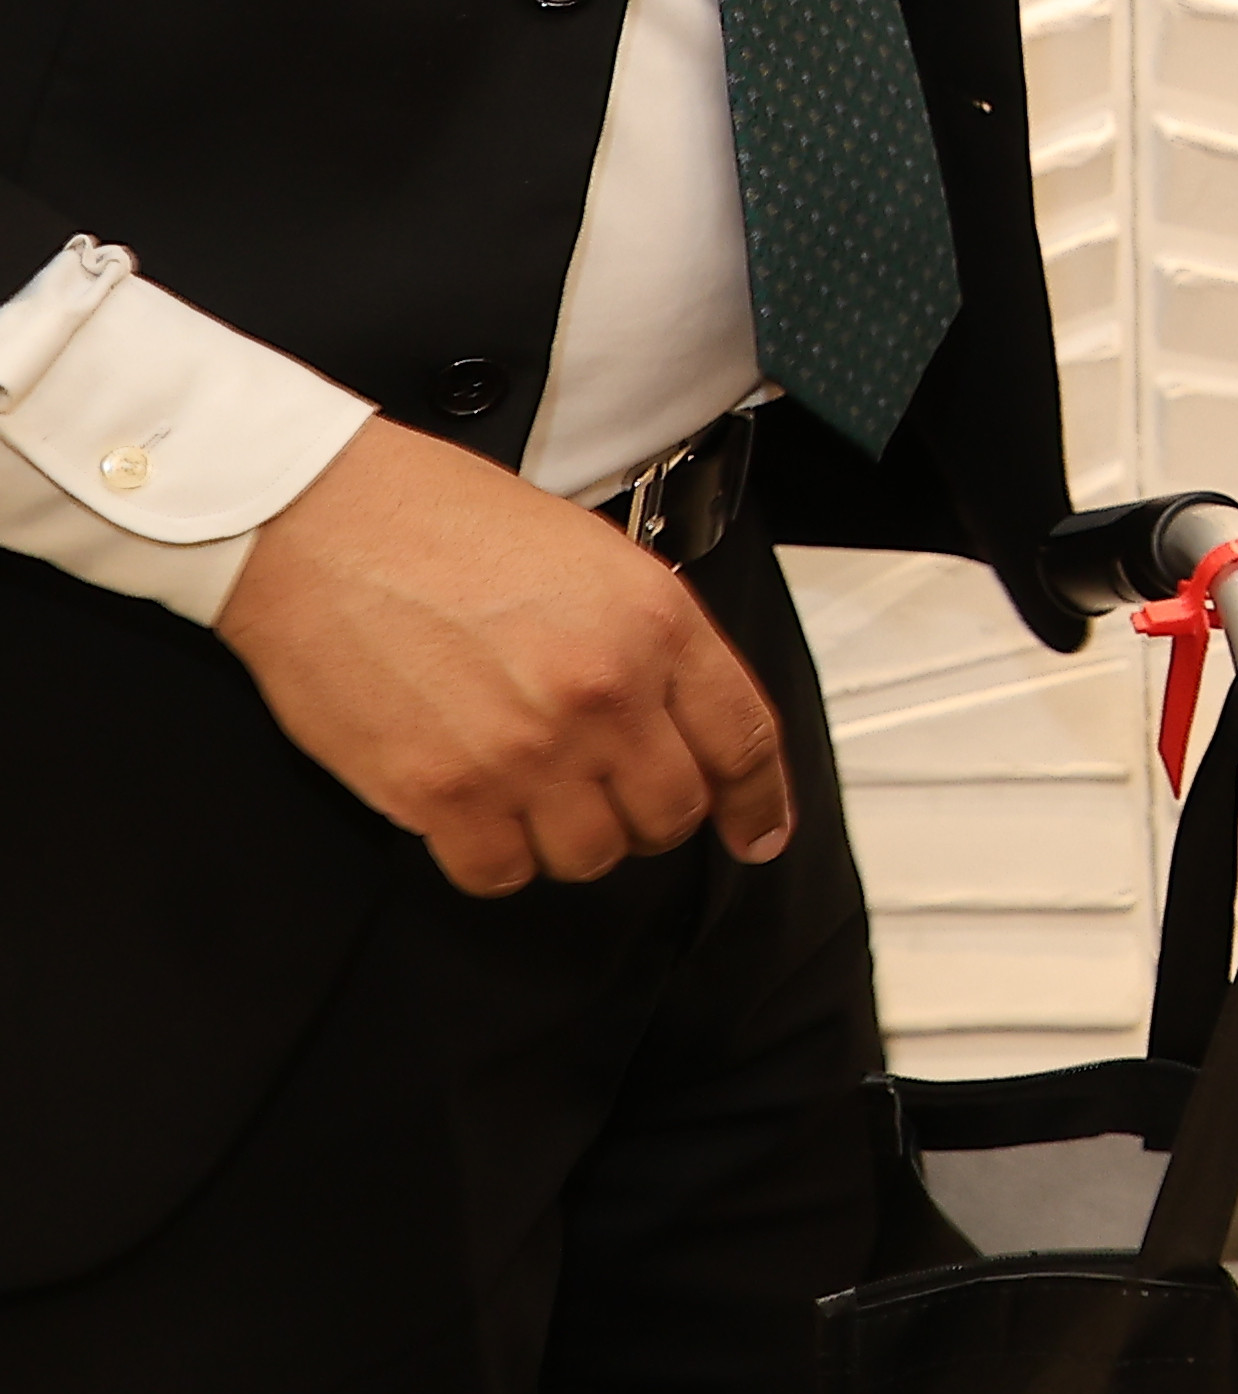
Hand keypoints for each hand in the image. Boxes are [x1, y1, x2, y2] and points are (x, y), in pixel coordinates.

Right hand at [210, 420, 793, 894]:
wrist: (321, 521)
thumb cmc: (440, 521)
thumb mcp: (592, 555)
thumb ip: (648, 639)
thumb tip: (681, 713)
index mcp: (654, 624)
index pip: (743, 741)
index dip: (759, 802)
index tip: (757, 832)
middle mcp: (604, 693)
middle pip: (671, 813)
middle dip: (651, 818)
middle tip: (617, 801)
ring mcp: (525, 749)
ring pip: (591, 854)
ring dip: (571, 840)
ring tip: (538, 798)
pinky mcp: (441, 791)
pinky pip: (499, 872)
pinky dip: (495, 859)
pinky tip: (479, 819)